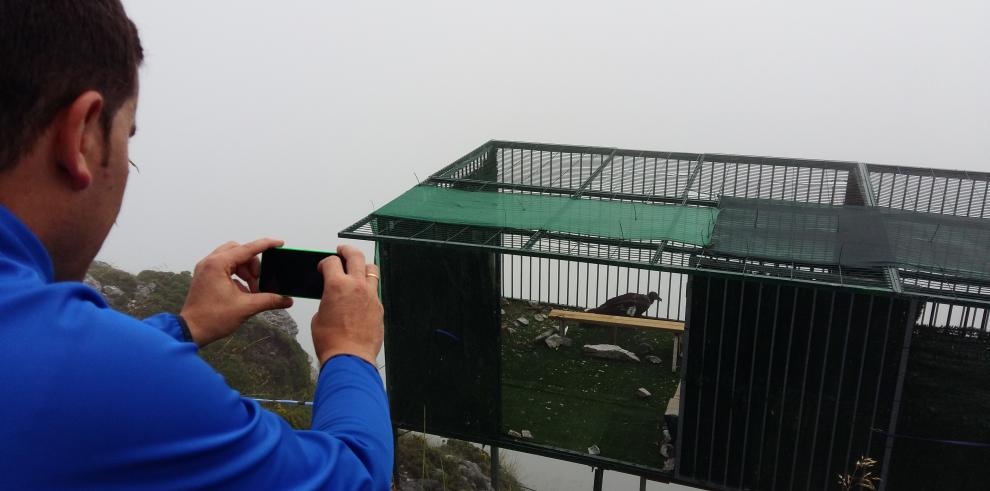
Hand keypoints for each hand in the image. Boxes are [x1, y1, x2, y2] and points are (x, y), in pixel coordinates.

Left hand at [180, 238, 293, 345]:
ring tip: (252, 288)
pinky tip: (242, 291)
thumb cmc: (212, 318)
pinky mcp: (205, 276)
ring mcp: (205, 269)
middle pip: (238, 250)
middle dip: (253, 263)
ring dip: (245, 270)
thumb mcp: (246, 307)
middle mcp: (209, 262)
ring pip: (232, 258)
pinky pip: (225, 267)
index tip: (279, 243)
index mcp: (217, 264)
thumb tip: (287, 300)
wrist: (191, 331)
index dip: (266, 245)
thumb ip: (269, 300)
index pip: (247, 249)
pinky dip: (237, 275)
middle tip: (259, 279)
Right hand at [311, 244, 382, 365]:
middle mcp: (356, 286)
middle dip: (347, 250)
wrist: (350, 357)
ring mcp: (370, 296)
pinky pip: (375, 290)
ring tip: (357, 269)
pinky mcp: (379, 307)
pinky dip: (368, 288)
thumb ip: (327, 301)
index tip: (323, 267)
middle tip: (342, 250)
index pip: (332, 262)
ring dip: (363, 266)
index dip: (325, 262)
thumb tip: (332, 300)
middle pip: (355, 256)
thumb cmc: (331, 341)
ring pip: (371, 270)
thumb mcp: (319, 317)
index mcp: (336, 285)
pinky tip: (361, 295)